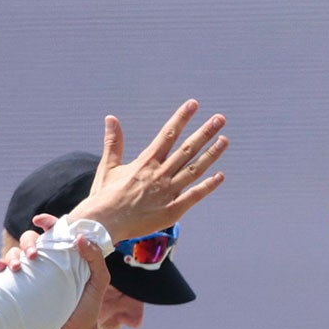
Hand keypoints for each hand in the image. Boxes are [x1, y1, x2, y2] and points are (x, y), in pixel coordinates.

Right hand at [69, 101, 227, 242]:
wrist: (103, 224)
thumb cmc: (105, 196)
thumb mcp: (108, 166)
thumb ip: (113, 142)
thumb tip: (111, 118)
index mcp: (146, 162)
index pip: (168, 134)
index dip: (182, 118)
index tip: (193, 104)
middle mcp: (159, 174)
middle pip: (187, 149)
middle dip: (205, 132)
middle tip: (220, 119)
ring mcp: (167, 192)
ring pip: (194, 169)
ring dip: (211, 154)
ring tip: (224, 140)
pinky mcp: (172, 211)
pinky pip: (194, 196)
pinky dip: (208, 186)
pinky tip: (220, 176)